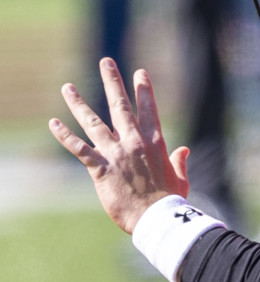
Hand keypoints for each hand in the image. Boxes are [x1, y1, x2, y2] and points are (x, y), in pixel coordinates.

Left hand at [49, 58, 189, 234]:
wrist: (157, 218)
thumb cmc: (170, 202)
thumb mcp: (180, 179)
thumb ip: (179, 162)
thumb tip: (184, 150)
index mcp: (155, 143)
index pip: (148, 109)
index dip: (144, 89)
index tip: (139, 72)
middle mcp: (134, 142)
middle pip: (120, 106)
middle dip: (112, 81)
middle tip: (106, 62)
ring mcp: (117, 154)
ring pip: (93, 122)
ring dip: (78, 104)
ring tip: (68, 87)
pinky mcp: (101, 169)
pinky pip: (80, 149)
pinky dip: (65, 136)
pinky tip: (54, 123)